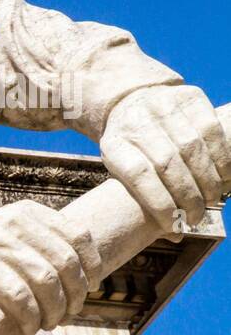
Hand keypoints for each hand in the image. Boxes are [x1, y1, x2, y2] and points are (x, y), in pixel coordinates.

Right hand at [0, 200, 100, 334]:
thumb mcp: (0, 241)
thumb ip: (33, 244)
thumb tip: (80, 270)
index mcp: (23, 213)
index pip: (78, 235)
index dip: (90, 267)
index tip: (88, 290)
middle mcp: (11, 222)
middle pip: (66, 261)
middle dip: (74, 294)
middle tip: (68, 315)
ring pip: (45, 280)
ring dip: (54, 309)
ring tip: (48, 325)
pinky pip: (18, 294)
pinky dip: (30, 316)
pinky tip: (28, 329)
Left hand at [99, 84, 230, 234]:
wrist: (132, 99)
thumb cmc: (131, 147)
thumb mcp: (122, 170)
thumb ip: (144, 200)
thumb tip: (174, 237)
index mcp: (114, 143)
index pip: (138, 175)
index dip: (160, 203)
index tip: (175, 226)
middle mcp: (137, 121)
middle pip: (168, 164)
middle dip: (188, 197)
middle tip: (196, 216)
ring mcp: (163, 105)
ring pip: (193, 148)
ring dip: (208, 180)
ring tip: (212, 199)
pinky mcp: (189, 97)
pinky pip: (212, 129)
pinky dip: (222, 157)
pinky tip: (225, 175)